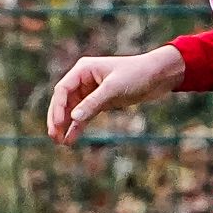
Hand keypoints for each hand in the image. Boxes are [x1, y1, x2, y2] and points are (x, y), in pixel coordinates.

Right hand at [45, 47, 184, 144]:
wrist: (159, 76)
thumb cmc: (137, 74)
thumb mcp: (114, 89)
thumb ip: (93, 103)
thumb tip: (73, 118)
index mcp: (83, 70)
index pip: (62, 89)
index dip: (57, 108)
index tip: (58, 124)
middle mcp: (84, 79)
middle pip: (63, 101)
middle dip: (57, 119)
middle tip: (53, 136)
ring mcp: (92, 91)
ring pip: (73, 110)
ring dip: (66, 125)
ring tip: (59, 142)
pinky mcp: (101, 102)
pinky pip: (85, 115)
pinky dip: (78, 126)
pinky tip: (71, 139)